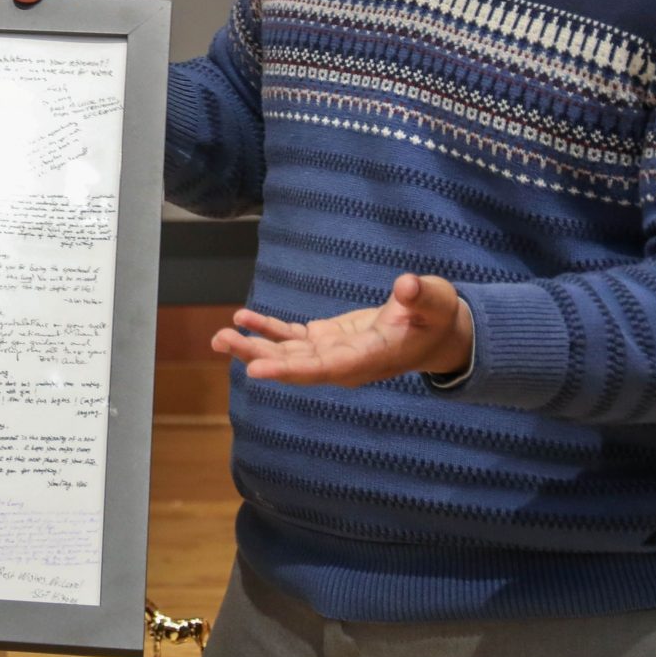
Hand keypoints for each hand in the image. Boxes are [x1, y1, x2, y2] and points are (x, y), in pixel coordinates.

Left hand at [211, 273, 473, 385]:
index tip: (255, 371)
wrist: (437, 333)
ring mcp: (334, 353)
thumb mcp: (436, 302)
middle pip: (296, 365)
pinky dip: (267, 328)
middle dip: (257, 356)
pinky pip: (292, 338)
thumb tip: (408, 285)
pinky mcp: (328, 341)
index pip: (324, 369)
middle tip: (220, 341)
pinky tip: (243, 318)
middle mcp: (345, 363)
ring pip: (288, 354)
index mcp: (369, 359)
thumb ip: (422, 296)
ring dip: (253, 345)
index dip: (289, 370)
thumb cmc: (437, 316)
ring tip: (218, 336)